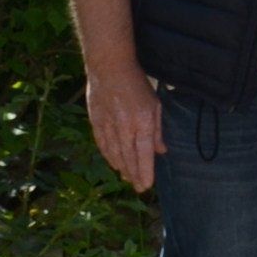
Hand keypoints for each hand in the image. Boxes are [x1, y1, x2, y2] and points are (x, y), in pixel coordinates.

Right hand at [85, 61, 162, 192]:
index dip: (145, 171)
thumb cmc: (137, 84)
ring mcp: (108, 125)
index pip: (144, 153)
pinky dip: (108, 156)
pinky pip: (102, 144)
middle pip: (129, 157)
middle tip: (138, 188)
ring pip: (115, 153)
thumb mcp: (155, 105)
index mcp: (142, 122)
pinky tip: (114, 164)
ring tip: (128, 178)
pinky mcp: (96, 122)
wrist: (109, 68)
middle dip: (134, 175)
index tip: (146, 185)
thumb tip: (161, 151)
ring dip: (122, 168)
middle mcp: (125, 126)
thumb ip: (157, 130)